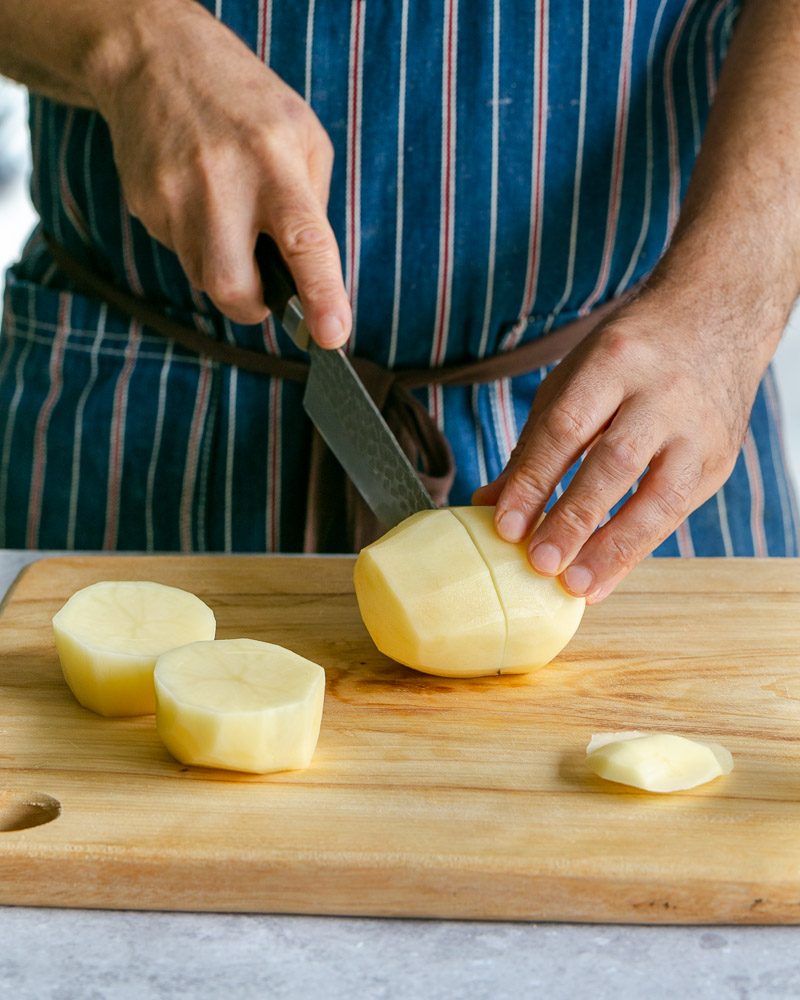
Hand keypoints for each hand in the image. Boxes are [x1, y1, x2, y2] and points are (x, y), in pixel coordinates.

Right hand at [91, 0, 349, 343]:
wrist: (156, 59)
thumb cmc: (247, 104)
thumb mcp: (304, 137)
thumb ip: (313, 208)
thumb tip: (311, 278)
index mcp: (276, 163)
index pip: (304, 241)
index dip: (321, 295)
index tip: (332, 335)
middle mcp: (223, 182)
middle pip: (233, 288)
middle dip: (253, 308)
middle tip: (264, 294)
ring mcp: (175, 195)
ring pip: (204, 279)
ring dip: (226, 270)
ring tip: (230, 218)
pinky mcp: (145, 204)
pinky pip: (180, 254)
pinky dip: (198, 244)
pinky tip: (199, 200)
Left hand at [473, 279, 780, 602]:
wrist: (716, 321)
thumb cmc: (629, 357)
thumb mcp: (574, 380)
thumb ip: (536, 444)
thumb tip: (489, 505)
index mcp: (614, 362)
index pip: (567, 428)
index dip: (534, 480)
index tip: (505, 524)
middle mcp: (662, 394)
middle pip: (615, 462)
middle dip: (574, 517)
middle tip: (539, 561)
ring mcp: (697, 430)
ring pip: (658, 496)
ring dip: (613, 547)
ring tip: (575, 585)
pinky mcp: (718, 461)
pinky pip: (675, 514)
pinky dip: (637, 550)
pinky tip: (605, 577)